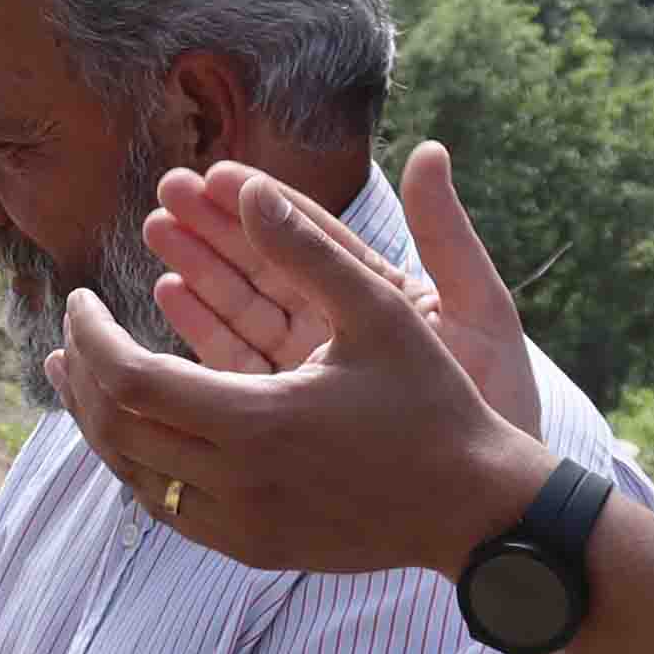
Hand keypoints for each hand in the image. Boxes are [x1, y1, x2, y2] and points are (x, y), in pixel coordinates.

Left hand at [48, 152, 553, 578]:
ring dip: (98, 422)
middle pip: (118, 429)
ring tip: (78, 375)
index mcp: (258, 420)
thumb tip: (250, 187)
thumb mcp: (380, 312)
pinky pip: (167, 508)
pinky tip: (131, 429)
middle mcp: (237, 481)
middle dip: (84, 376)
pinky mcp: (250, 548)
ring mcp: (240, 524)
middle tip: (70, 332)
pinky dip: (137, 464)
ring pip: (133, 475)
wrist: (473, 508)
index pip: (131, 378)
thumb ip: (307, 249)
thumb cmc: (434, 403)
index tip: (79, 297)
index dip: (91, 336)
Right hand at [146, 144, 536, 429]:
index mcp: (385, 298)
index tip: (219, 174)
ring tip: (156, 233)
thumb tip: (428, 152)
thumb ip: (445, 233)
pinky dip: (202, 330)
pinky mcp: (290, 413)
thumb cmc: (497, 402)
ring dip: (199, 271)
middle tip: (166, 193)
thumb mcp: (478, 309)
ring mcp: (314, 373)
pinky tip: (170, 295)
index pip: (316, 238)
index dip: (267, 202)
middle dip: (215, 229)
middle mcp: (342, 332)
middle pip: (268, 269)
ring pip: (244, 310)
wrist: (492, 500)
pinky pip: (236, 364)